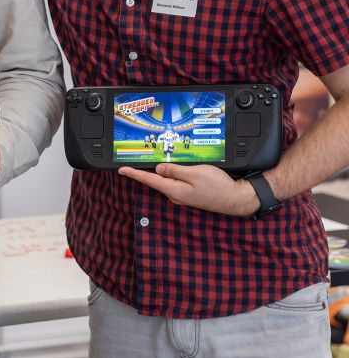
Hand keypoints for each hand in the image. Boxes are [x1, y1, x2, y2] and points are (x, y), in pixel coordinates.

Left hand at [118, 163, 259, 216]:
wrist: (235, 199)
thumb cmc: (217, 186)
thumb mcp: (195, 173)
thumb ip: (175, 171)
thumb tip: (158, 168)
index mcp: (174, 190)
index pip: (149, 180)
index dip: (134, 174)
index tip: (121, 169)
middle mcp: (176, 195)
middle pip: (156, 180)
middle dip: (145, 170)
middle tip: (135, 158)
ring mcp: (182, 195)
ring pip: (166, 180)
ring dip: (159, 170)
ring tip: (153, 159)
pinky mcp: (189, 193)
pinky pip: (175, 182)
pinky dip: (171, 173)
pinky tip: (171, 167)